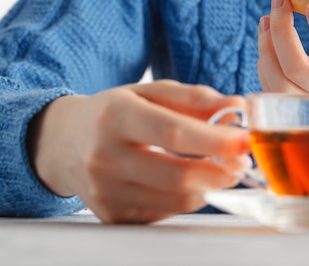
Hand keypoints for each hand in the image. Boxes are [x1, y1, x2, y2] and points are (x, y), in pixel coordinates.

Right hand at [27, 80, 249, 223]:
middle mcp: (104, 157)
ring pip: (178, 200)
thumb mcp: (150, 92)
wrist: (62, 143)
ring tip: (219, 169)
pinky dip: (187, 197)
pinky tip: (187, 180)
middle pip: (178, 176)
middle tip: (240, 161)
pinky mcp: (112, 216)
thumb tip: (238, 107)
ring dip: (210, 186)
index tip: (246, 140)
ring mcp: (105, 192)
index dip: (216, 140)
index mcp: (114, 116)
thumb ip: (196, 98)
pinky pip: (167, 212)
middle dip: (221, 171)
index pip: (173, 133)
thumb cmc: (115, 112)